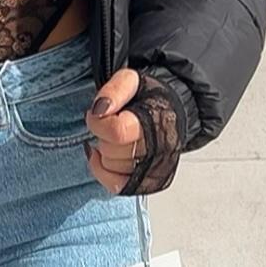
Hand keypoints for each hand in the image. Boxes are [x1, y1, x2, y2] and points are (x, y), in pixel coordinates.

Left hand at [82, 67, 150, 194]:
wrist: (169, 112)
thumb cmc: (149, 96)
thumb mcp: (131, 80)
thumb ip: (114, 90)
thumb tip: (98, 110)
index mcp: (158, 121)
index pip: (117, 132)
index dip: (98, 122)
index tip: (95, 111)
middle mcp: (161, 151)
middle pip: (112, 152)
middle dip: (102, 135)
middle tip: (108, 122)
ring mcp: (156, 171)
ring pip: (112, 169)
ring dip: (105, 152)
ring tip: (112, 137)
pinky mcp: (149, 184)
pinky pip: (116, 186)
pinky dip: (102, 172)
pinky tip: (101, 156)